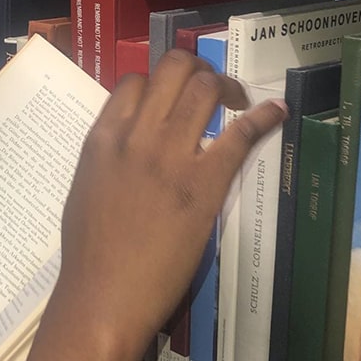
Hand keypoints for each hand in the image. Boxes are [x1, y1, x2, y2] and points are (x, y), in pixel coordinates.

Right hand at [55, 48, 286, 360]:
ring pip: (203, 89)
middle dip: (196, 67)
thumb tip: (125, 144)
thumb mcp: (85, 186)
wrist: (102, 293)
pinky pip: (238, 136)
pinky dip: (262, 117)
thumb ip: (106, 156)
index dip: (158, 80)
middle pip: (172, 69)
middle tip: (209, 86)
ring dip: (225, 85)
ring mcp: (170, 156)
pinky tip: (275, 111)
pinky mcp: (204, 183)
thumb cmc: (88, 250)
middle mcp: (136, 135)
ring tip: (235, 99)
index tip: (172, 93)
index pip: (133, 81)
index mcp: (102, 138)